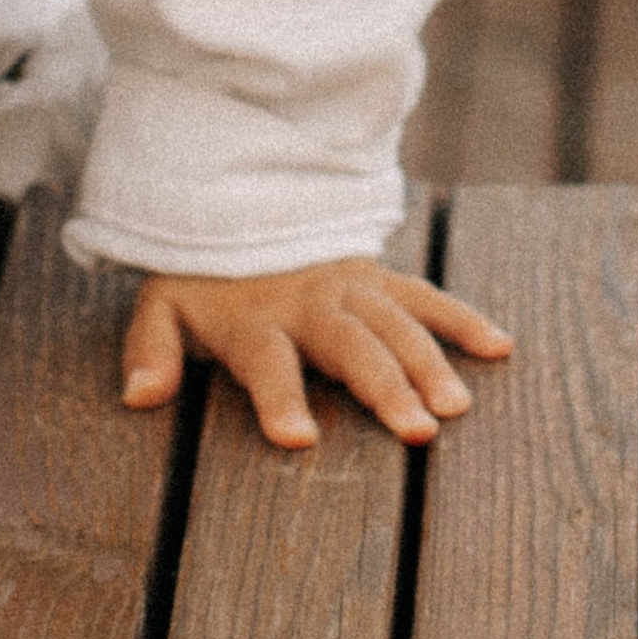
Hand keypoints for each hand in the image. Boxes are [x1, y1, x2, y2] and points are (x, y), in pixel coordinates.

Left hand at [122, 256, 511, 450]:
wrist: (239, 199)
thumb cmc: (202, 278)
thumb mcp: (160, 306)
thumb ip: (151, 351)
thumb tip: (139, 397)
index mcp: (254, 318)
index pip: (267, 361)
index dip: (279, 397)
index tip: (297, 439)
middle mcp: (310, 303)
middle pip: (352, 346)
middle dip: (385, 387)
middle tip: (417, 432)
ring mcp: (351, 287)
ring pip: (398, 324)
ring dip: (430, 364)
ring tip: (456, 407)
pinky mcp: (379, 278)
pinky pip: (426, 296)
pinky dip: (462, 319)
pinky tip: (498, 347)